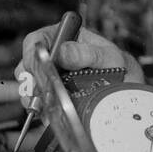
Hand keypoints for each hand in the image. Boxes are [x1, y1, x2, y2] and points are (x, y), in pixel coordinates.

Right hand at [13, 21, 143, 108]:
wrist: (125, 85)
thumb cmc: (117, 64)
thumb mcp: (107, 56)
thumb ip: (87, 53)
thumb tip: (63, 51)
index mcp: (64, 37)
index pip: (36, 40)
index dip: (32, 55)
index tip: (37, 70)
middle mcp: (53, 55)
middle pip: (27, 65)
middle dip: (30, 81)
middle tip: (39, 94)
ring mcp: (50, 74)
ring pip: (28, 84)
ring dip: (33, 97)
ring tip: (43, 106)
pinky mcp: (51, 92)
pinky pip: (37, 100)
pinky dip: (40, 108)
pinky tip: (48, 113)